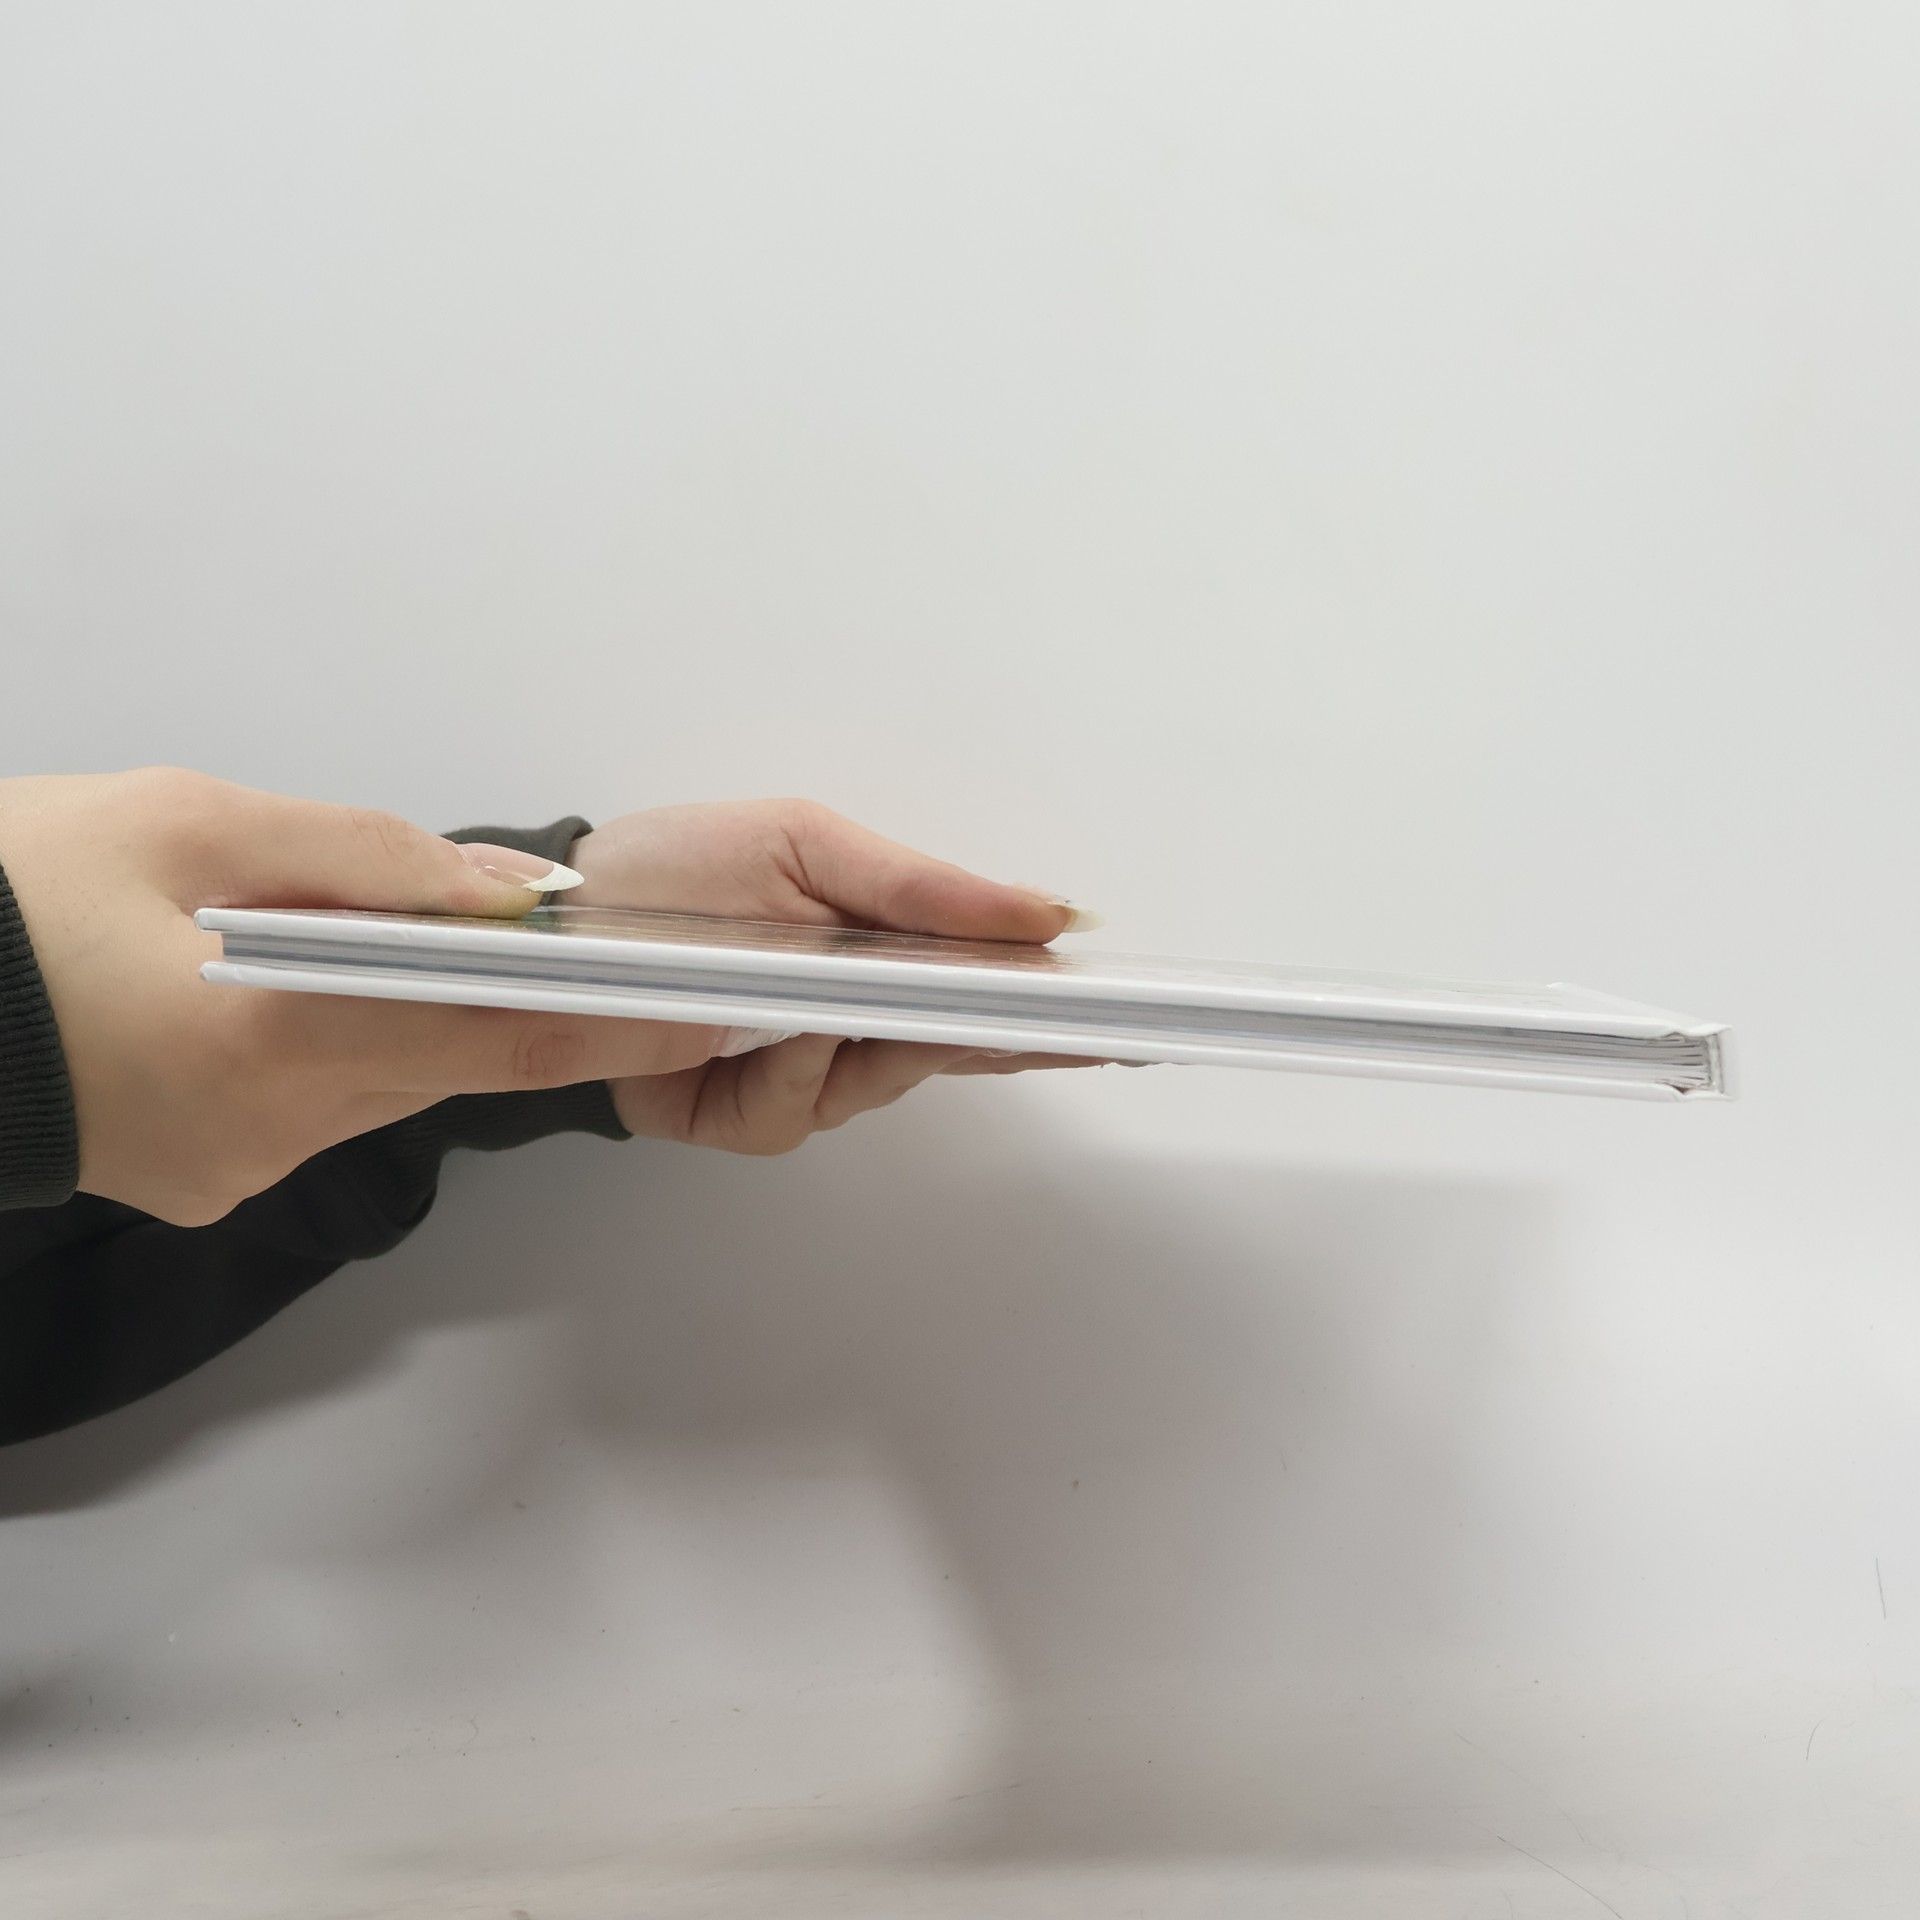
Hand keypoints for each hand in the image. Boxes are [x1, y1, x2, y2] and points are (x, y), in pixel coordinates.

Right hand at [0, 770, 768, 1223]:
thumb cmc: (13, 896)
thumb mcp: (187, 820)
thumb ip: (364, 856)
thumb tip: (499, 888)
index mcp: (271, 1038)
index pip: (501, 1039)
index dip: (616, 1025)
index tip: (706, 1011)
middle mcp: (271, 1129)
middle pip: (447, 1058)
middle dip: (496, 995)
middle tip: (529, 932)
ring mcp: (239, 1169)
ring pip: (384, 1081)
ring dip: (400, 1014)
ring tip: (334, 935)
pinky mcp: (211, 1180)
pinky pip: (318, 1107)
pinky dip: (332, 1047)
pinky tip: (273, 992)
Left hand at [566, 799, 1103, 1153]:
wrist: (549, 928)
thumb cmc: (677, 870)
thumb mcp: (807, 846)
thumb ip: (926, 890)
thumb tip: (1051, 913)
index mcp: (884, 945)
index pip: (993, 983)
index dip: (1057, 1006)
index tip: (1127, 1018)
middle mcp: (859, 1017)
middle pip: (961, 1044)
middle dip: (1004, 1035)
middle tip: (1066, 1029)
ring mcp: (809, 1075)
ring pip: (885, 1080)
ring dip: (867, 1040)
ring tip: (827, 999)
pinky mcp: (751, 1119)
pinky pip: (800, 1112)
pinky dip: (786, 1072)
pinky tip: (769, 1032)